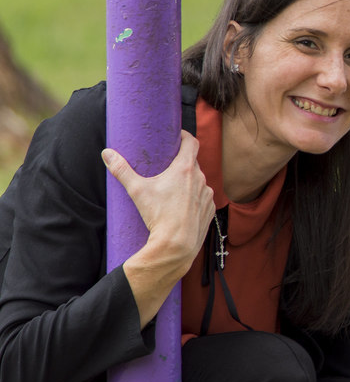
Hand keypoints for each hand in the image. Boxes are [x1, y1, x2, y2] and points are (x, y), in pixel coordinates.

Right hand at [104, 131, 214, 265]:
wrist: (176, 245)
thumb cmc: (158, 216)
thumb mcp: (137, 190)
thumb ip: (122, 170)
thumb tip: (107, 153)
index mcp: (185, 169)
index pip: (191, 142)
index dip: (184, 136)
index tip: (176, 136)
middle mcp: (200, 179)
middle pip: (193, 162)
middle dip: (181, 161)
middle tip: (167, 163)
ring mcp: (207, 195)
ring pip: (198, 181)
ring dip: (189, 180)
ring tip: (173, 186)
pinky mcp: (210, 209)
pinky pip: (203, 198)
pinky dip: (195, 197)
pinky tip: (183, 203)